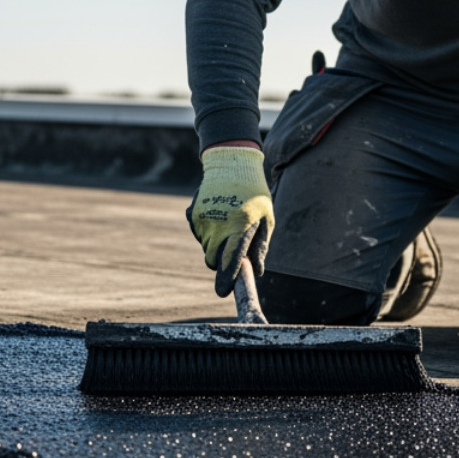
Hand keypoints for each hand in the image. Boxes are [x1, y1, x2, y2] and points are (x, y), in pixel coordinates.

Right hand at [186, 144, 273, 296]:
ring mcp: (202, 218)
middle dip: (221, 261)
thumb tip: (257, 271)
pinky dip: (207, 232)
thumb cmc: (254, 195)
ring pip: (205, 247)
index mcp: (240, 225)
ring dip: (215, 244)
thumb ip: (260, 247)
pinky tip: (217, 215)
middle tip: (232, 249)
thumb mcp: (266, 219)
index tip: (222, 292)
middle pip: (212, 260)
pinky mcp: (192, 214)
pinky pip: (199, 234)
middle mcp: (218, 223)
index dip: (226, 279)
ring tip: (228, 224)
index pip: (231, 260)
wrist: (231, 164)